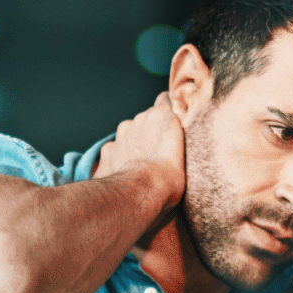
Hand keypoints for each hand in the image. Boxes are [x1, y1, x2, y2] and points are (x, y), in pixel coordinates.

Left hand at [97, 92, 185, 214]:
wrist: (136, 192)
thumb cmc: (168, 176)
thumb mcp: (186, 154)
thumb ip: (179, 138)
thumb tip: (178, 137)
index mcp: (161, 116)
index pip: (164, 100)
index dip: (168, 109)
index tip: (172, 120)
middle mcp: (138, 119)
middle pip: (146, 119)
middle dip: (151, 131)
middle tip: (160, 152)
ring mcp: (120, 135)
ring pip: (129, 134)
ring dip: (135, 144)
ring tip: (143, 165)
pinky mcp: (107, 151)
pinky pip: (114, 150)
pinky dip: (119, 158)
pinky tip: (126, 172)